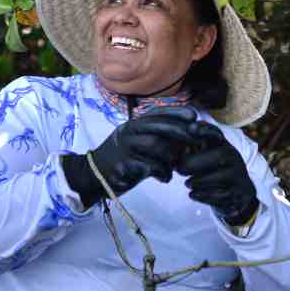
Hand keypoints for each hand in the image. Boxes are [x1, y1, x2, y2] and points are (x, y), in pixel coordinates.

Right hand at [61, 108, 199, 208]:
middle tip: (196, 139)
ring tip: (173, 168)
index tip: (193, 116)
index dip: (176, 112)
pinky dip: (162, 172)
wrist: (93, 175)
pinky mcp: (124, 165)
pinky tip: (164, 178)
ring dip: (170, 157)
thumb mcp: (135, 142)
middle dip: (180, 131)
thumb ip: (156, 137)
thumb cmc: (121, 158)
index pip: (156, 113)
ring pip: (155, 145)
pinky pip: (149, 166)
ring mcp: (125, 148)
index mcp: (132, 125)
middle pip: (158, 127)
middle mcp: (128, 132)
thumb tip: (185, 135)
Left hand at [176, 123, 258, 226]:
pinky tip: (192, 194)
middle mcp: (234, 159)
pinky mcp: (236, 194)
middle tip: (179, 169)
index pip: (216, 133)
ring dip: (197, 181)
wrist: (240, 194)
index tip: (190, 129)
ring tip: (187, 183)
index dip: (204, 129)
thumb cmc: (214, 171)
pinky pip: (218, 195)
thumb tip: (169, 153)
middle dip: (194, 162)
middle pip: (219, 155)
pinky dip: (202, 195)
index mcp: (224, 146)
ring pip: (218, 177)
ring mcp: (237, 177)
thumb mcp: (206, 156)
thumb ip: (190, 150)